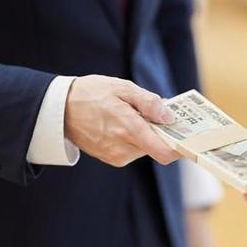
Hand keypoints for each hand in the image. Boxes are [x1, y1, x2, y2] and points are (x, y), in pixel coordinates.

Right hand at [65, 75, 179, 166]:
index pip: (164, 152)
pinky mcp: (111, 159)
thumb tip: (169, 117)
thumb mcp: (122, 88)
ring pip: (145, 148)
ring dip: (146, 134)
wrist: (59, 109)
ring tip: (132, 115)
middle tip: (156, 113)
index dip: (180, 147)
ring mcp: (116, 156)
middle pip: (157, 147)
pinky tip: (122, 124)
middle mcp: (123, 148)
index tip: (187, 136)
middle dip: (160, 132)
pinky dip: (134, 139)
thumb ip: (149, 102)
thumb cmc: (92, 94)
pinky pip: (133, 150)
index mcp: (128, 129)